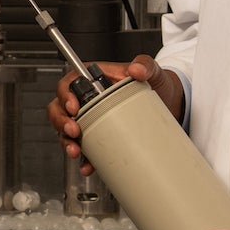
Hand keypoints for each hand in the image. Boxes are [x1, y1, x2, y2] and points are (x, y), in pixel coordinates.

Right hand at [43, 54, 184, 175]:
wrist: (169, 103)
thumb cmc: (154, 83)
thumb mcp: (151, 71)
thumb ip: (145, 65)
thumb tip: (136, 69)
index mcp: (93, 79)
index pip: (68, 84)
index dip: (64, 95)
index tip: (73, 107)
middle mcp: (87, 100)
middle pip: (60, 109)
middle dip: (61, 122)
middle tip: (73, 131)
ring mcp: (91, 119)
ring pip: (66, 130)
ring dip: (66, 142)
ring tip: (76, 151)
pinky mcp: (100, 137)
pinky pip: (85, 149)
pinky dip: (84, 159)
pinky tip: (88, 165)